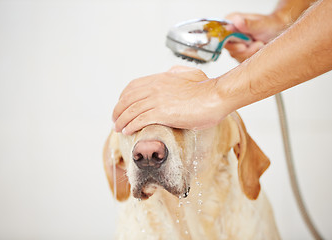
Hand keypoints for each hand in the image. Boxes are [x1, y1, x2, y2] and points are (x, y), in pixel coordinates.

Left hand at [112, 66, 226, 134]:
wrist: (216, 96)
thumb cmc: (207, 89)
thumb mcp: (190, 74)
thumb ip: (178, 73)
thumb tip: (171, 72)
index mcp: (161, 79)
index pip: (133, 86)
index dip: (124, 97)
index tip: (122, 106)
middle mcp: (155, 87)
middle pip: (128, 98)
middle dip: (118, 110)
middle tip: (115, 120)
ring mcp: (158, 100)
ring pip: (131, 110)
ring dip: (121, 120)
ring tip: (118, 128)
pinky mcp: (163, 113)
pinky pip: (140, 119)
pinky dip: (131, 125)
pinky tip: (127, 131)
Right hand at [224, 12, 287, 62]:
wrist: (278, 33)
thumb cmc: (270, 25)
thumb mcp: (261, 24)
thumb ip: (248, 24)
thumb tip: (237, 21)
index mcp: (231, 22)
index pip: (221, 34)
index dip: (230, 41)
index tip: (243, 46)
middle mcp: (230, 33)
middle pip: (229, 47)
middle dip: (244, 49)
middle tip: (258, 44)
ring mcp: (234, 43)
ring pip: (235, 54)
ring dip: (250, 52)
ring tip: (260, 44)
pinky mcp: (238, 53)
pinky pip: (240, 60)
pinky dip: (251, 56)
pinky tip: (258, 49)